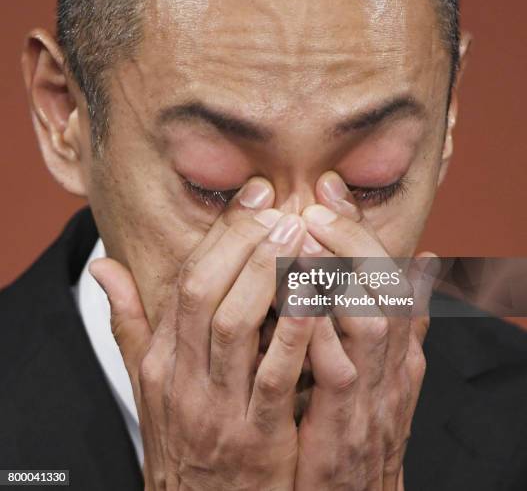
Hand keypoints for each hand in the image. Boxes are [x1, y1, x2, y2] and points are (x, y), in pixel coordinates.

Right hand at [90, 178, 314, 490]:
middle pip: (207, 292)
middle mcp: (183, 375)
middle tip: (280, 206)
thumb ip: (129, 322)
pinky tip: (319, 293)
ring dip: (269, 273)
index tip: (255, 197)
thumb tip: (102, 267)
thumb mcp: (147, 382)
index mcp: (161, 357)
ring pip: (237, 324)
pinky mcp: (256, 437)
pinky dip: (296, 330)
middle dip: (245, 243)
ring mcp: (217, 406)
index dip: (223, 234)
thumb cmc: (181, 436)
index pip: (187, 280)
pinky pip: (275, 374)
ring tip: (299, 233)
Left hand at [294, 172, 435, 490]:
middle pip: (387, 288)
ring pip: (372, 322)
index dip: (360, 229)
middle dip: (353, 240)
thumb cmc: (364, 427)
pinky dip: (320, 331)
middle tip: (316, 204)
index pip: (388, 272)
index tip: (329, 190)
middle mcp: (396, 364)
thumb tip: (425, 262)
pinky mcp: (345, 430)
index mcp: (401, 345)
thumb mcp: (387, 369)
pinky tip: (294, 299)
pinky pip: (339, 373)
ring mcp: (375, 396)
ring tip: (307, 237)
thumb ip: (401, 320)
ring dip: (340, 276)